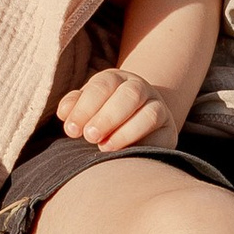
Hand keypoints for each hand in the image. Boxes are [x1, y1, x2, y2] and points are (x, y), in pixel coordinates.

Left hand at [56, 65, 173, 153]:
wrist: (134, 124)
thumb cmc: (101, 115)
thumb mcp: (86, 107)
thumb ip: (74, 107)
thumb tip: (65, 114)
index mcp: (115, 79)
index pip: (102, 86)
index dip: (85, 107)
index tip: (71, 129)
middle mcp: (139, 89)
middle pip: (129, 95)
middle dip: (107, 117)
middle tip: (89, 137)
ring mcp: (158, 107)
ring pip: (150, 114)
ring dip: (126, 132)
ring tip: (105, 147)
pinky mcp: (168, 130)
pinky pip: (162, 136)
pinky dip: (144, 145)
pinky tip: (126, 154)